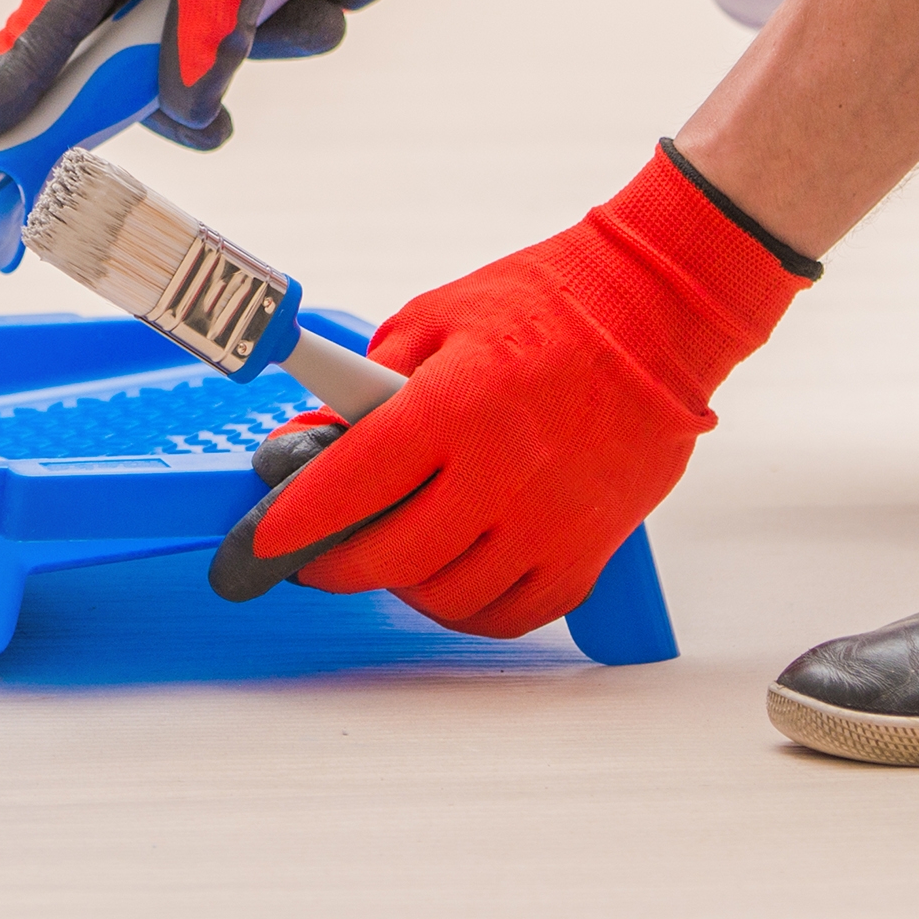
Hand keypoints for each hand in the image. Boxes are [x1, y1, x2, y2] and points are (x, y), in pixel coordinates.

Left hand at [250, 149, 805, 637]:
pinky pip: (514, 613)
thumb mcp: (434, 319)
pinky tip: (450, 578)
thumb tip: (310, 440)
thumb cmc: (546, 304)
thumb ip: (366, 385)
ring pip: (449, 596)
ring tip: (389, 554)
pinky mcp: (589, 548)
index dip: (295, 520)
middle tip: (316, 554)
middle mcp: (504, 473)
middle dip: (338, 564)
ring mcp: (551, 521)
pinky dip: (469, 608)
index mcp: (456, 406)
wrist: (656, 314)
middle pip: (394, 558)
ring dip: (404, 586)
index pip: (352, 484)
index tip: (262, 540)